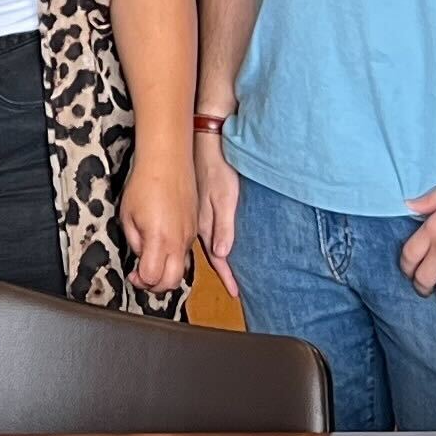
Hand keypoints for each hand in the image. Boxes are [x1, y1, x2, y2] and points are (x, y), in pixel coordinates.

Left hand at [123, 138, 197, 298]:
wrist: (168, 161)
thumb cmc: (145, 183)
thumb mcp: (128, 216)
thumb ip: (135, 242)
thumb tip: (141, 256)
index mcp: (160, 240)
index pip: (153, 278)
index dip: (141, 281)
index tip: (133, 273)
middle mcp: (179, 242)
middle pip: (172, 281)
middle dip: (156, 286)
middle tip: (142, 275)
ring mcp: (189, 235)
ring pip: (182, 269)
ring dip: (167, 272)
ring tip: (151, 261)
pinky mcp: (194, 227)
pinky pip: (186, 252)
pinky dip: (175, 258)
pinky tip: (162, 246)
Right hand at [194, 127, 242, 283]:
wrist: (206, 143)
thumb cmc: (218, 168)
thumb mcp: (225, 197)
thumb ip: (223, 226)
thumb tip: (222, 254)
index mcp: (206, 224)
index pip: (218, 258)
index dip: (227, 276)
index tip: (236, 293)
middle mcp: (201, 223)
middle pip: (212, 254)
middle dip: (222, 272)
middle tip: (233, 288)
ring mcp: (199, 214)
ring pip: (208, 243)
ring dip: (218, 259)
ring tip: (227, 273)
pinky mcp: (200, 206)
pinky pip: (206, 231)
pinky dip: (214, 243)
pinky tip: (217, 244)